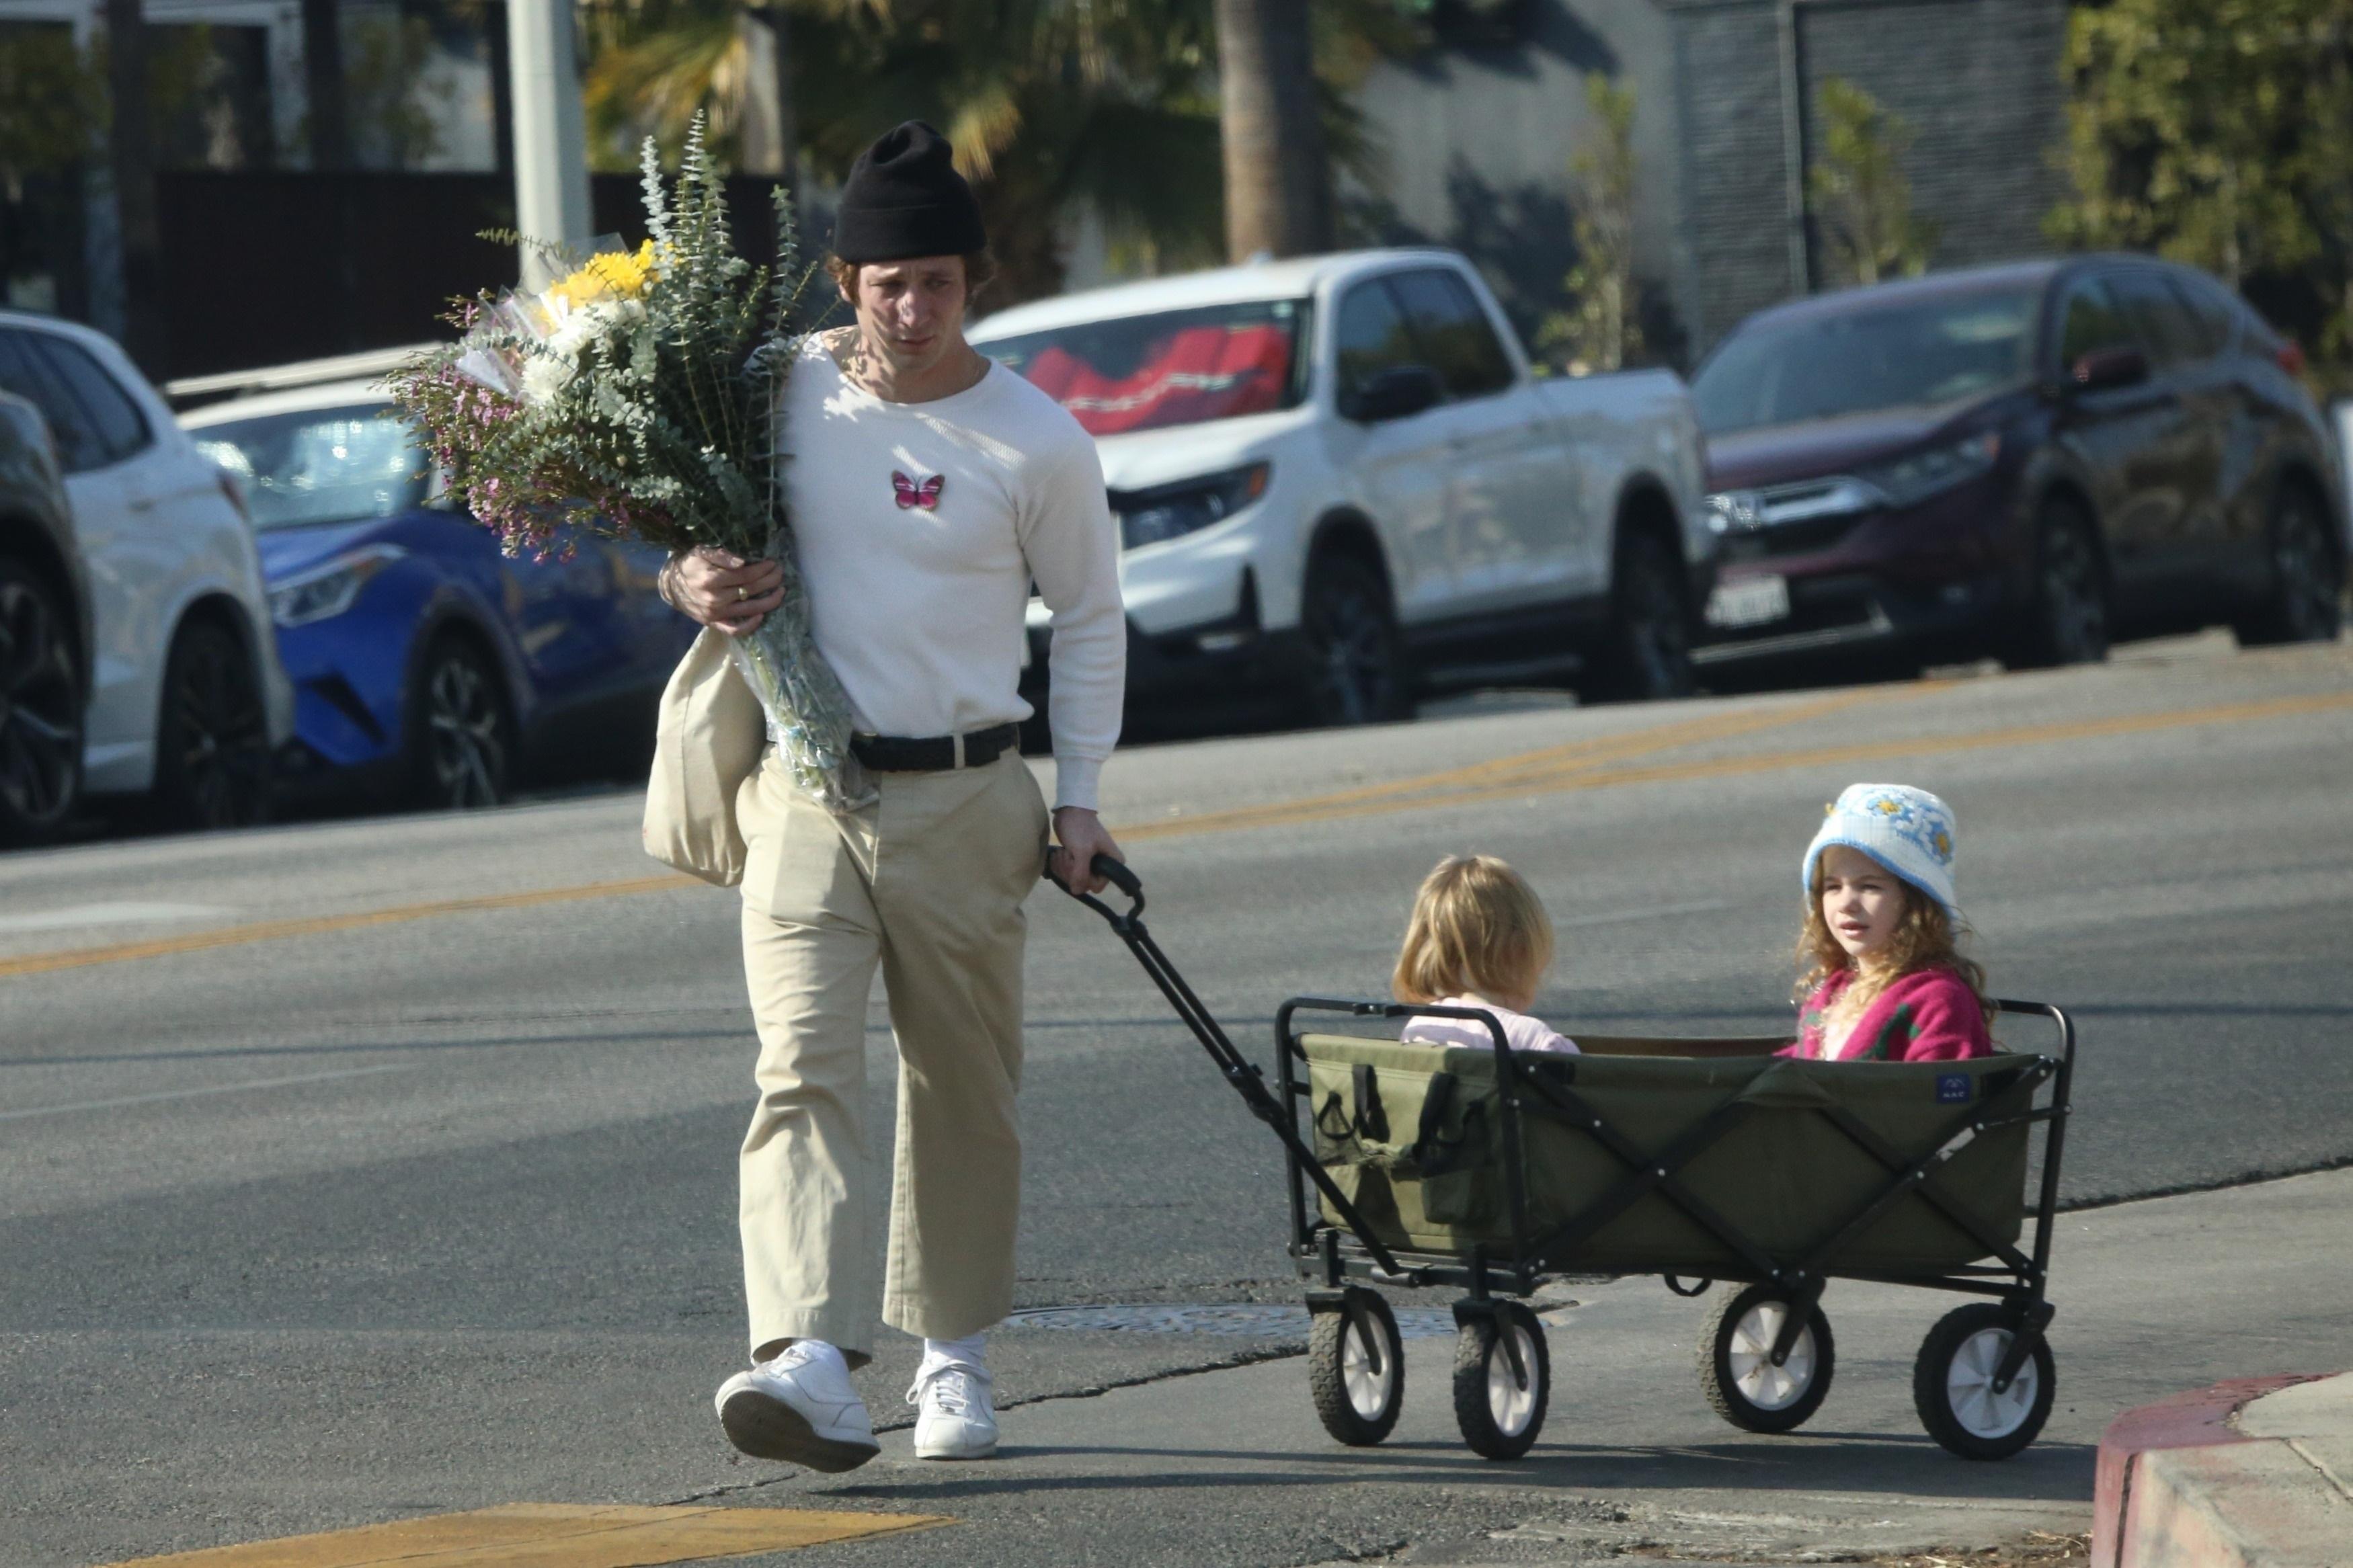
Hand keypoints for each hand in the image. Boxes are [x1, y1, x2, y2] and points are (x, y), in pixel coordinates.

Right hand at [664, 546, 785, 636]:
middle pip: (750, 590)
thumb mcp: (700, 552)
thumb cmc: (689, 565)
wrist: (672, 586)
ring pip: (749, 610)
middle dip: (770, 581)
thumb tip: (742, 562)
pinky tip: (762, 616)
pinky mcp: (714, 623)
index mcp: (711, 579)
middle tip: (780, 573)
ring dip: (769, 601)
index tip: (773, 563)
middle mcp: (715, 598)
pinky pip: (735, 629)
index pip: (745, 575)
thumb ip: (721, 555)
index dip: (762, 569)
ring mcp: (715, 613)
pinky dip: (750, 626)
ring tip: (781, 591)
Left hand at [1051, 807, 1121, 894]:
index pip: (1097, 885)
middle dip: (1070, 870)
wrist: (1070, 810)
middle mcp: (1104, 866)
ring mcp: (1090, 863)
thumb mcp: (1082, 850)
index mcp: (1113, 863)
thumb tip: (1076, 891)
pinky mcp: (1078, 860)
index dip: (1083, 879)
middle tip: (1066, 854)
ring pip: (1072, 879)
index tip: (1076, 864)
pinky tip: (1057, 853)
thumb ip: (1081, 873)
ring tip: (1062, 851)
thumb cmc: (1080, 827)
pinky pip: (1066, 872)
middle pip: (1083, 883)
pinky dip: (1059, 864)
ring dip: (1062, 866)